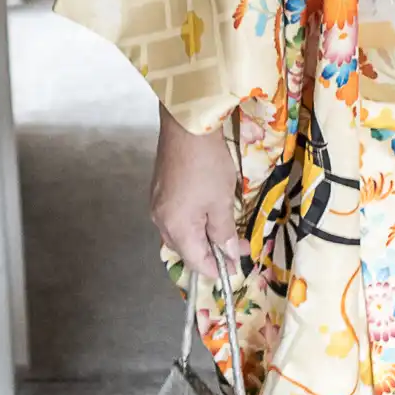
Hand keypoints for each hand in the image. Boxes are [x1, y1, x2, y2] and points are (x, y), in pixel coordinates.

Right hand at [150, 104, 248, 280]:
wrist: (186, 125)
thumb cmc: (207, 165)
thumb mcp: (222, 201)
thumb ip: (224, 231)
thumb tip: (229, 254)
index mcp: (176, 228)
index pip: (196, 261)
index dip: (218, 269)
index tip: (238, 266)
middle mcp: (160, 221)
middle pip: (186, 249)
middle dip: (211, 252)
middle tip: (237, 247)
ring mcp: (156, 204)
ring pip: (180, 233)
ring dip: (202, 236)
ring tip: (225, 231)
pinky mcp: (159, 190)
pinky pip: (176, 217)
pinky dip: (193, 221)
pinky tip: (207, 213)